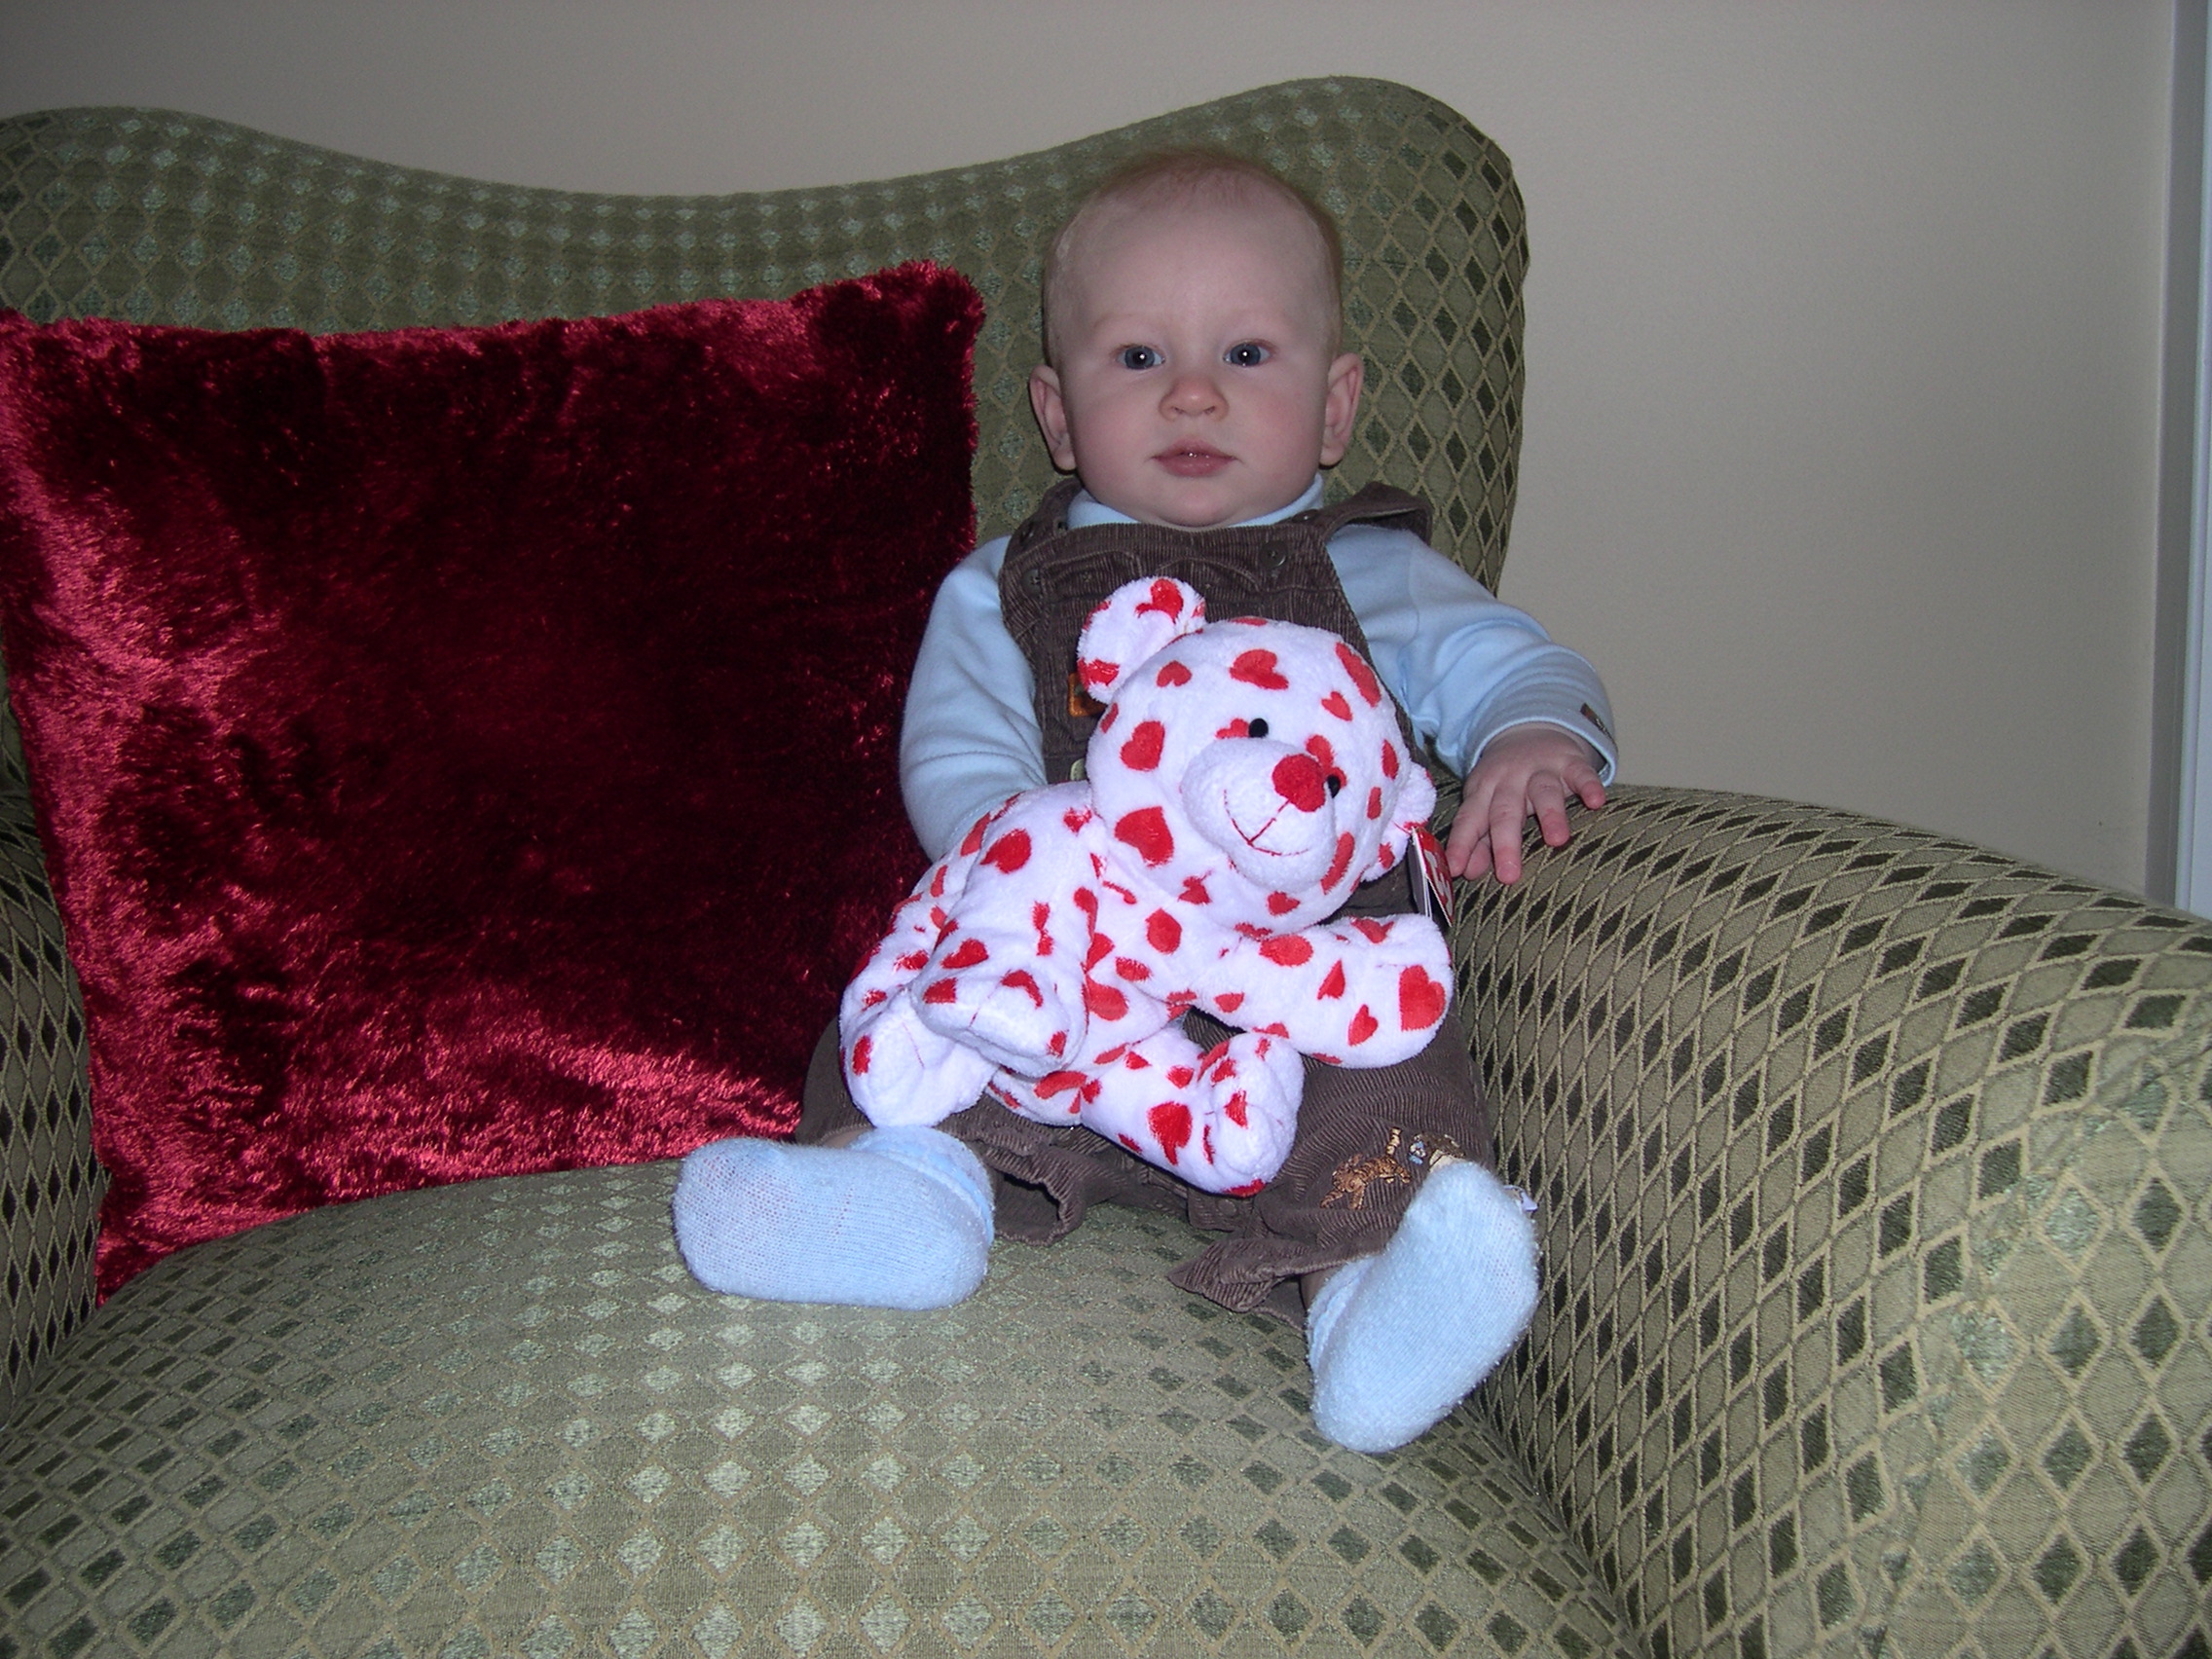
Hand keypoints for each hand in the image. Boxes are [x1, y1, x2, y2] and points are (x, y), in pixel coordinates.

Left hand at [1446, 724, 1606, 882]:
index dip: (1462, 844)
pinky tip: (1596, 801)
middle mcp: (1510, 780)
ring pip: (1544, 791)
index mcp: (1483, 792)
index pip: (1470, 819)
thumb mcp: (1485, 805)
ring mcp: (1541, 770)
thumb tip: (1466, 873)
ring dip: (1550, 814)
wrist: (1527, 729)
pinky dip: (1589, 785)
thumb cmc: (1504, 782)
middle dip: (1505, 842)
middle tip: (1508, 875)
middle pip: (1505, 811)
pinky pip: (1581, 773)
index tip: (1457, 870)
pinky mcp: (1571, 762)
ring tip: (1556, 841)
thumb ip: (1477, 841)